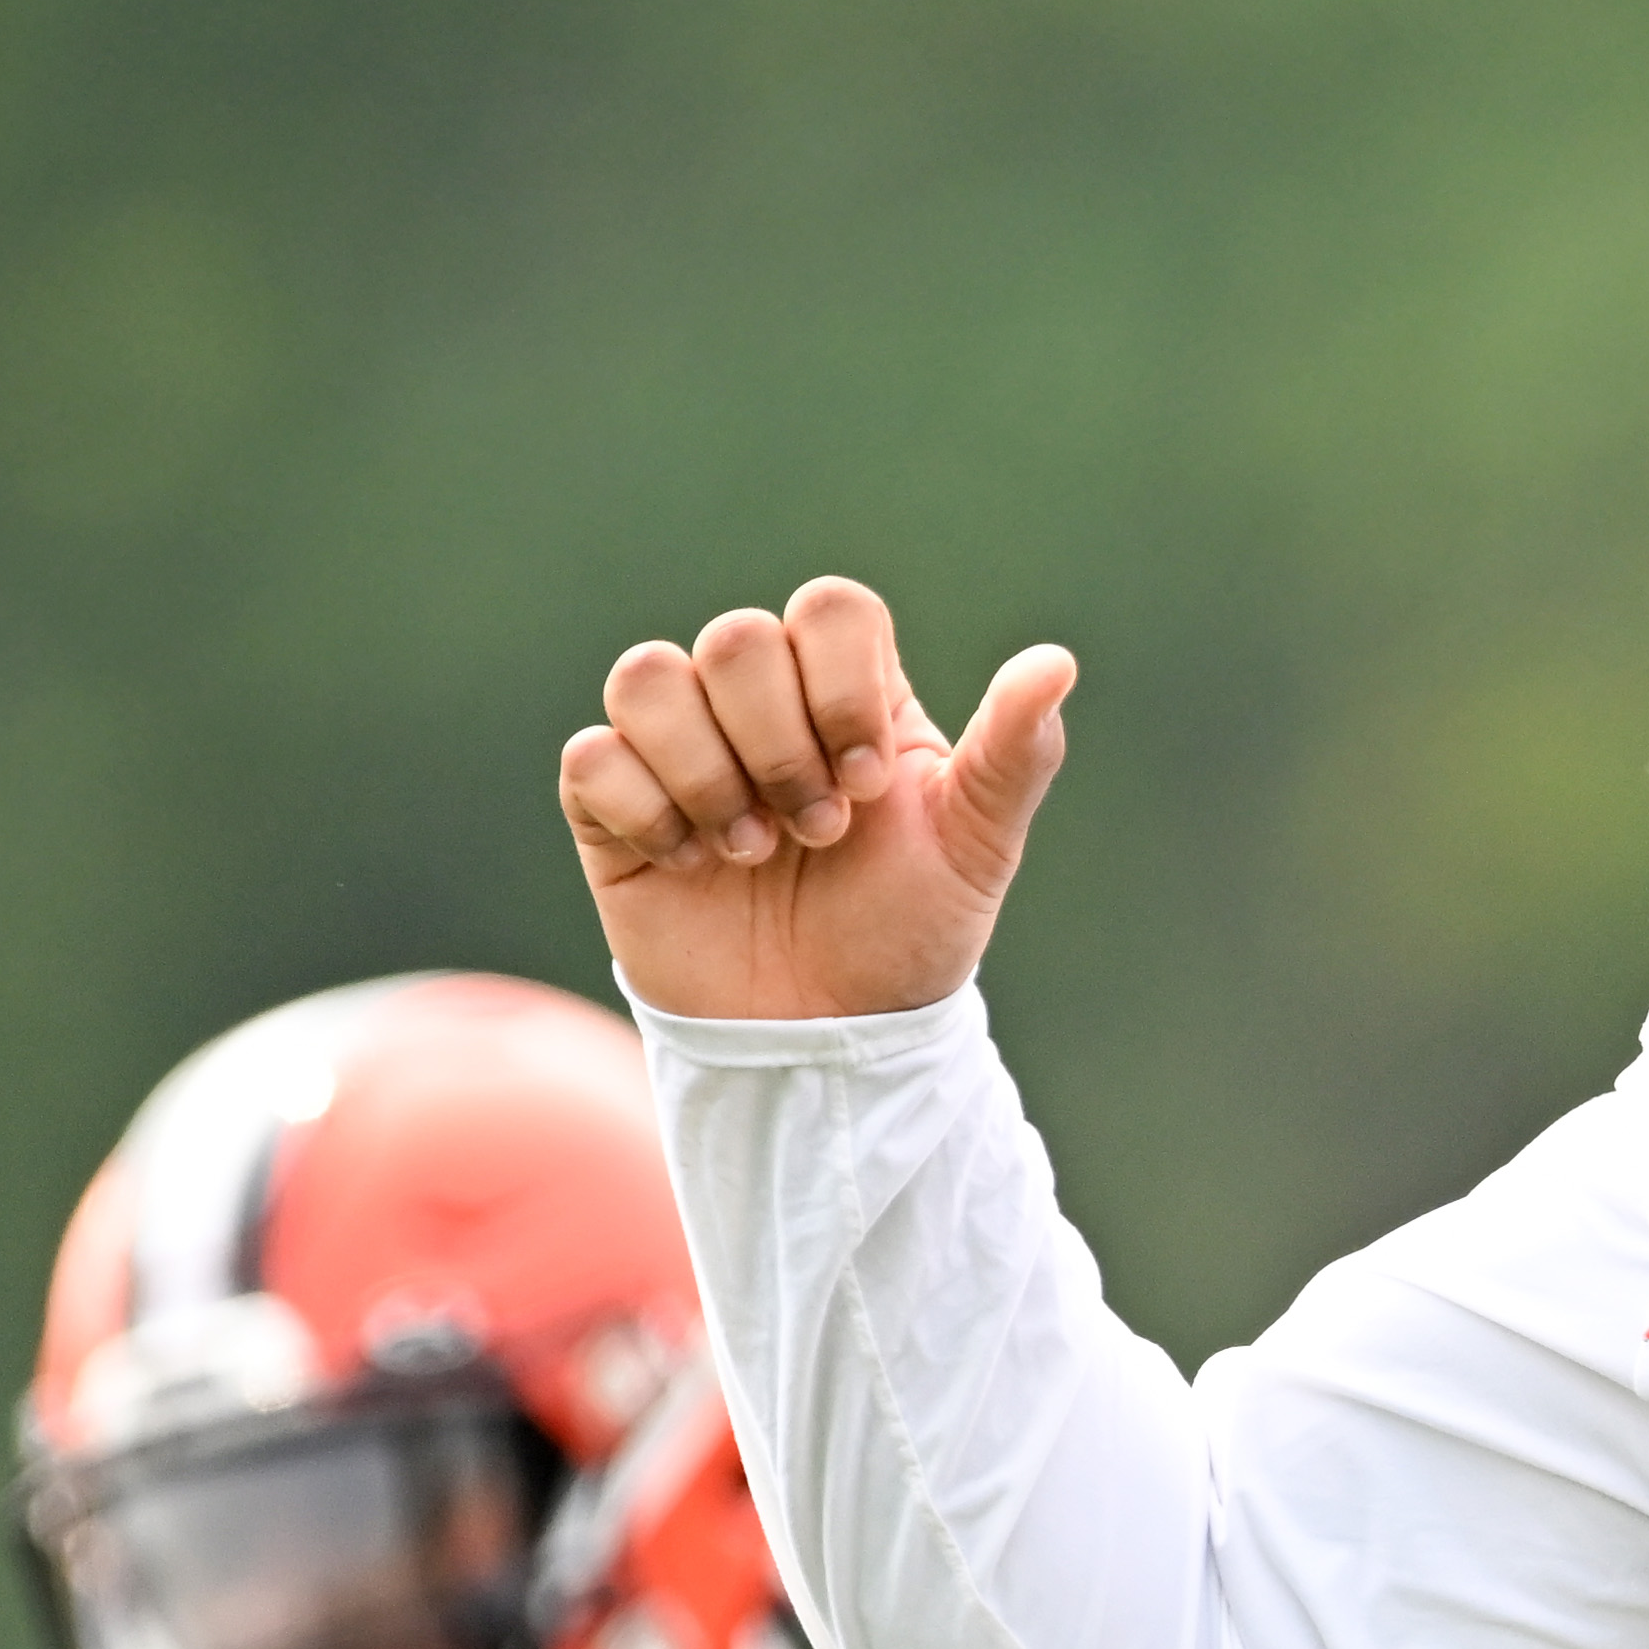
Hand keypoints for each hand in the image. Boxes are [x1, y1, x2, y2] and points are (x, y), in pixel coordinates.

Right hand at [557, 574, 1077, 1021]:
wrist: (829, 1040)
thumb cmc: (906, 934)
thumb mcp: (976, 849)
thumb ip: (1015, 753)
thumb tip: (1057, 660)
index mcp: (848, 694)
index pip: (830, 608)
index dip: (843, 686)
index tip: (869, 784)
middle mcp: (758, 704)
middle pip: (736, 639)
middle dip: (781, 749)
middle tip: (817, 834)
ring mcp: (679, 749)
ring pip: (647, 678)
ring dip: (707, 776)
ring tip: (751, 854)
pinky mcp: (613, 807)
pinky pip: (591, 758)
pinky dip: (644, 813)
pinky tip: (688, 866)